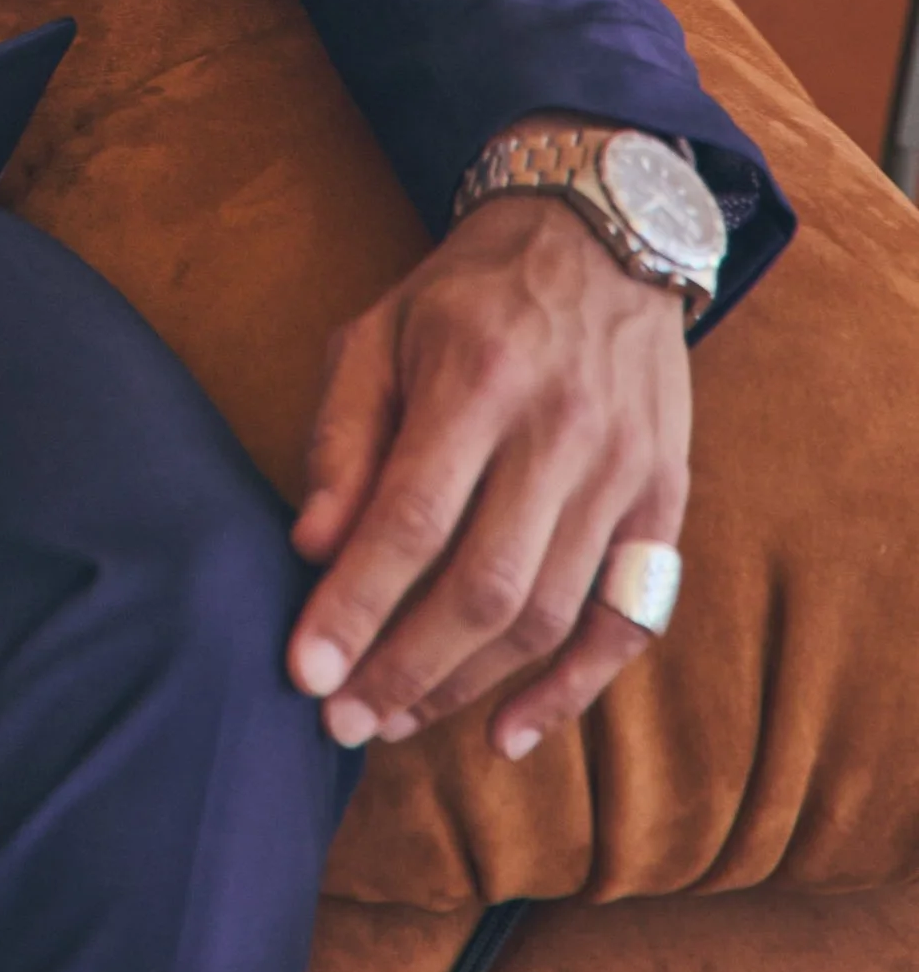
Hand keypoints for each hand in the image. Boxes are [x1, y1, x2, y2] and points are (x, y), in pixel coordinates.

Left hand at [284, 170, 691, 763]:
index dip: (356, 605)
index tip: (305, 672)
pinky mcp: (666, 502)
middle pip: (485, 586)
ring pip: (550, 615)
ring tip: (397, 719)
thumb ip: (343, 435)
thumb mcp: (380, 329)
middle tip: (341, 720)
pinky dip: (574, 692)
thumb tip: (312, 547)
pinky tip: (509, 734)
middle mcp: (563, 430)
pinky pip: (628, 623)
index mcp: (480, 376)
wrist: (603, 238)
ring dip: (468, 685)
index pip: (412, 519)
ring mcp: (626, 471)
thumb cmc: (468, 292)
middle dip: (404, 668)